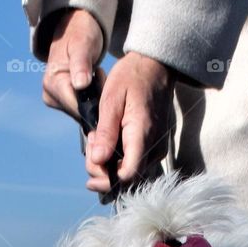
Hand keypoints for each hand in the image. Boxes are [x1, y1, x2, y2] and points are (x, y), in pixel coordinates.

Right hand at [42, 8, 103, 117]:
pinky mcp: (62, 103)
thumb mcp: (82, 44)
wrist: (74, 29)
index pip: (77, 108)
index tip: (102, 81)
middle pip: (80, 113)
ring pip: (83, 113)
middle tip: (99, 74)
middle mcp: (50, 96)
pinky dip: (92, 99)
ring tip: (96, 75)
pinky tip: (93, 83)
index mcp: (52, 84)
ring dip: (95, 99)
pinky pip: (82, 109)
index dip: (95, 104)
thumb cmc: (80, 33)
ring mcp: (55, 101)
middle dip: (95, 99)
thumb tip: (80, 85)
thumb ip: (81, 63)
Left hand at [86, 52, 174, 192]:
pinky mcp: (156, 147)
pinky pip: (136, 163)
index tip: (90, 169)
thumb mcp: (111, 100)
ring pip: (132, 173)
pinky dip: (119, 160)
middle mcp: (154, 148)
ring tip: (97, 141)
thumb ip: (105, 133)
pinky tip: (108, 142)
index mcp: (142, 135)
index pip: (128, 175)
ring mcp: (157, 149)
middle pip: (129, 179)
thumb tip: (98, 161)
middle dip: (104, 173)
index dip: (107, 179)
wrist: (155, 66)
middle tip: (90, 147)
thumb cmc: (132, 77)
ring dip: (110, 166)